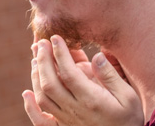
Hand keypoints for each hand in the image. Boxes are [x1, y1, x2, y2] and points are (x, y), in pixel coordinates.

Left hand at [23, 35, 143, 125]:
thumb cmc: (128, 118)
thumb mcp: (129, 96)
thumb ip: (111, 76)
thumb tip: (97, 55)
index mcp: (91, 100)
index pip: (69, 73)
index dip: (59, 53)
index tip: (55, 38)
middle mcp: (75, 110)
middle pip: (50, 83)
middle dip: (43, 60)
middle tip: (41, 42)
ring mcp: (66, 120)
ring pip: (43, 97)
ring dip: (36, 76)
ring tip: (36, 57)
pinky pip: (41, 121)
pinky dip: (30, 108)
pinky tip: (25, 94)